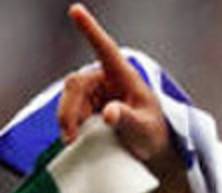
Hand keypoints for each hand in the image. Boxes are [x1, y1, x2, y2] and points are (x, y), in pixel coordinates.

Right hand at [56, 4, 175, 176]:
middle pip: (76, 84)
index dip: (90, 30)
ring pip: (69, 97)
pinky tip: (74, 138)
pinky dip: (69, 123)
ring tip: (73, 140)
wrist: (151, 148)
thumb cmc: (153, 133)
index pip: (105, 49)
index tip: (76, 10)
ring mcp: (95, 92)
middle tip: (70, 135)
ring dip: (67, 118)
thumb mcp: (144, 129)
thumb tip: (108, 113)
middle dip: (69, 109)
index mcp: (124, 76)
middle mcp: (106, 79)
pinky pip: (70, 109)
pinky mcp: (87, 105)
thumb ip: (128, 119)